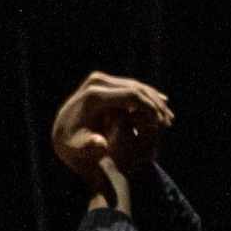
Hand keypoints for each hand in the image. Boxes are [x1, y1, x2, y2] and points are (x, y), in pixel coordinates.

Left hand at [48, 72, 168, 177]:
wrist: (60, 133)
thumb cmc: (70, 146)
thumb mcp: (76, 150)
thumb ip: (89, 148)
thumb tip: (101, 144)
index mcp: (94, 95)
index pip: (131, 95)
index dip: (150, 107)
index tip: (163, 123)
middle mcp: (96, 82)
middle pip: (135, 87)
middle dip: (155, 104)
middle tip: (170, 120)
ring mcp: (99, 79)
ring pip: (134, 86)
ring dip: (153, 101)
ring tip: (167, 117)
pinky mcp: (102, 81)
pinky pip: (128, 87)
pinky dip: (144, 98)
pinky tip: (157, 110)